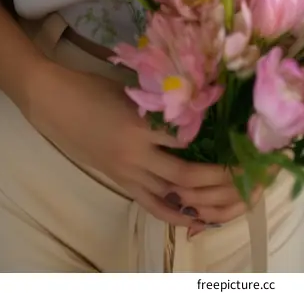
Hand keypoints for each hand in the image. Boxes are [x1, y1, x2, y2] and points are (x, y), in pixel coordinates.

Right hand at [27, 59, 262, 231]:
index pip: (189, 139)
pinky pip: (152, 204)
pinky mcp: (120, 181)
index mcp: (142, 123)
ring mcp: (127, 171)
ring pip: (173, 195)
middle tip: (249, 175)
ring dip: (204, 199)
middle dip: (220, 180)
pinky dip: (176, 213)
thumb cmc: (94, 86)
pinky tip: (198, 218)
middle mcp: (137, 153)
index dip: (217, 142)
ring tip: (234, 198)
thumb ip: (162, 102)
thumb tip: (200, 104)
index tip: (244, 141)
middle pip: (187, 175)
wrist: (54, 101)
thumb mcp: (133, 89)